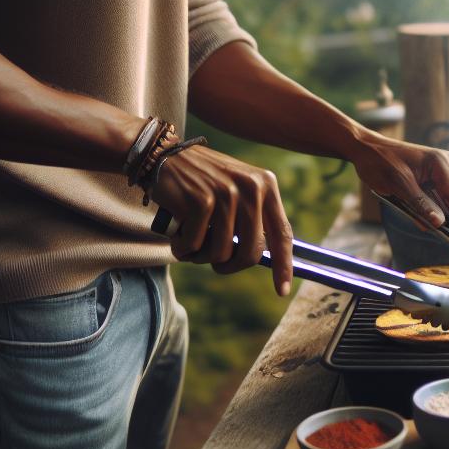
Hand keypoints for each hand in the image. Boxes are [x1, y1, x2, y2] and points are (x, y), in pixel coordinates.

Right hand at [150, 145, 293, 294]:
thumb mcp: (238, 190)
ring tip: (191, 239)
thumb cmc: (203, 182)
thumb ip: (255, 218)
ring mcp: (226, 194)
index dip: (284, 265)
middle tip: (215, 262)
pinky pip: (194, 246)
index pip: (282, 233)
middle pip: (251, 253)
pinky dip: (183, 248)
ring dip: (201, 256)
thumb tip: (269, 257)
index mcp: (266, 185)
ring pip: (221, 253)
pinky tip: (178, 234)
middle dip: (230, 265)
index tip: (282, 291)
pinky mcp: (201, 202)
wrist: (165, 157)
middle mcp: (251, 188)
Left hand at [350, 134, 448, 246]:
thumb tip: (440, 223)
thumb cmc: (381, 162)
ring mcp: (440, 172)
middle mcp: (445, 166)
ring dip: (446, 219)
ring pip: (448, 202)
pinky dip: (435, 212)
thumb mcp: (399, 185)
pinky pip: (438, 199)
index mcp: (440, 163)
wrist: (366, 149)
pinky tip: (434, 226)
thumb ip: (420, 204)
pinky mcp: (432, 178)